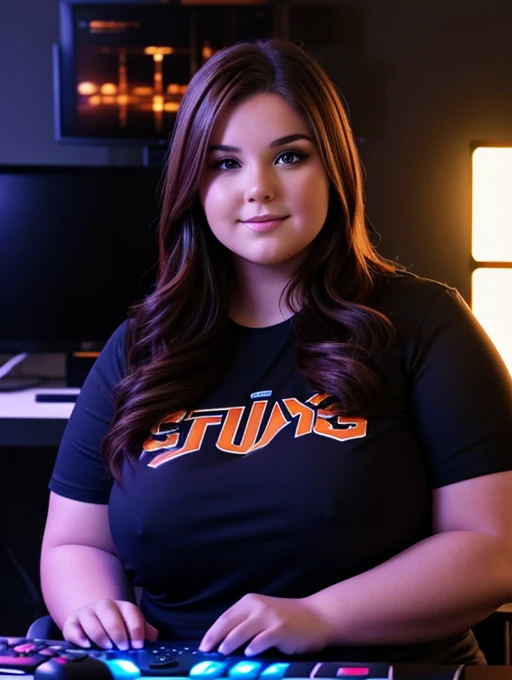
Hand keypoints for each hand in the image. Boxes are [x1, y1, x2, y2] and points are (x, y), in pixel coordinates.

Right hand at [62, 599, 157, 649]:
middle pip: (110, 612)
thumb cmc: (113, 626)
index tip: (138, 645)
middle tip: (123, 648)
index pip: (131, 611)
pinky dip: (79, 637)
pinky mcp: (71, 623)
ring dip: (100, 634)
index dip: (135, 628)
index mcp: (121, 607)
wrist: (90, 620)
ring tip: (107, 648)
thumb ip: (142, 630)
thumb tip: (154, 638)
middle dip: (118, 631)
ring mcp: (86, 613)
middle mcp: (103, 606)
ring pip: (91, 619)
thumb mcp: (129, 626)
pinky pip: (73, 628)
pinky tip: (87, 646)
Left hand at [199, 593, 331, 656]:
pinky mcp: (280, 629)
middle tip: (206, 653)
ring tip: (223, 654)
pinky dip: (253, 648)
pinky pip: (262, 640)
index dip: (212, 632)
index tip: (202, 647)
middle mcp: (258, 606)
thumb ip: (246, 623)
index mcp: (250, 601)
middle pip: (229, 623)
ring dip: (229, 644)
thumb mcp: (263, 614)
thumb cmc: (288, 618)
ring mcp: (269, 617)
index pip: (224, 617)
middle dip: (215, 639)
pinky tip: (248, 654)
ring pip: (241, 632)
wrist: (317, 617)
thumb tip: (222, 643)